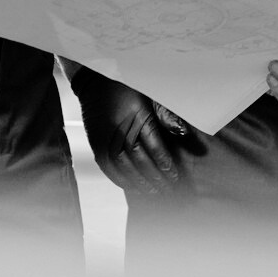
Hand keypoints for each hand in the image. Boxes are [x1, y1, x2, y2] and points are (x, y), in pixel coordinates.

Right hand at [71, 68, 188, 193]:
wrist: (94, 84)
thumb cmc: (125, 88)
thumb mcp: (149, 95)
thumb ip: (166, 115)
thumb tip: (183, 133)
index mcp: (136, 115)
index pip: (154, 146)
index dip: (165, 162)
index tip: (174, 174)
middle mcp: (119, 129)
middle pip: (139, 160)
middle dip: (155, 177)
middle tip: (167, 188)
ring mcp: (105, 139)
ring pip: (123, 167)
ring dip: (139, 182)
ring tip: (152, 191)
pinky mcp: (95, 145)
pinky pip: (108, 167)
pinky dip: (120, 179)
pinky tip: (131, 186)